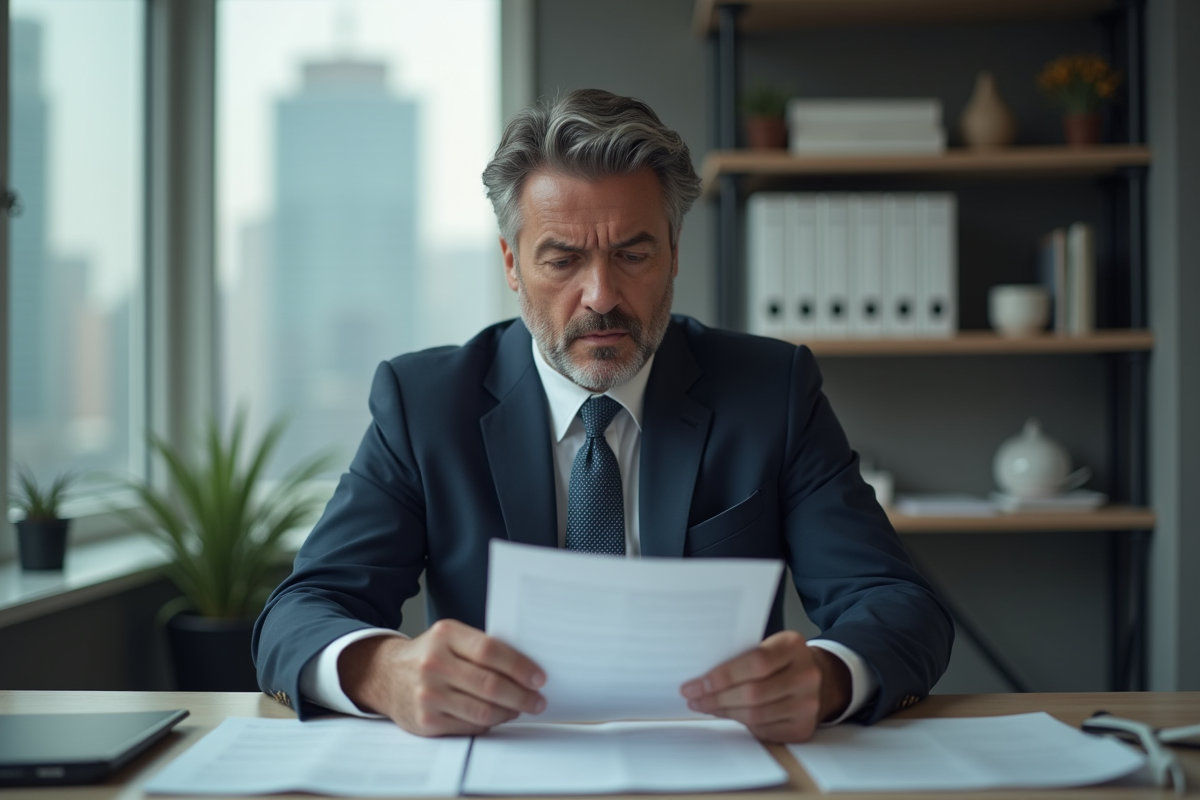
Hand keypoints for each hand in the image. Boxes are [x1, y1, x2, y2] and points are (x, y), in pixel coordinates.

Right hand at [339, 619, 545, 736]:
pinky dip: (489, 724)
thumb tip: (526, 668)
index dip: (520, 666)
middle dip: (521, 695)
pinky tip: (497, 717)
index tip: (539, 677)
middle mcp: (434, 664)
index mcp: (445, 635)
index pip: (491, 650)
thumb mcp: (449, 638)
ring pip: (482, 710)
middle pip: (490, 684)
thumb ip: (481, 648)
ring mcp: (428, 694)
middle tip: (537, 700)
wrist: (384, 675)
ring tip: (520, 709)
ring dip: (509, 713)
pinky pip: (469, 727)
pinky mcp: (426, 721)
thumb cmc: (428, 655)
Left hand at [680, 630, 850, 742]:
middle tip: (694, 698)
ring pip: (755, 716)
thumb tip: (703, 678)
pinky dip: (741, 724)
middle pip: (753, 694)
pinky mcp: (803, 728)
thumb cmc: (784, 660)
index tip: (695, 684)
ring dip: (724, 712)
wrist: (820, 679)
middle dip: (716, 698)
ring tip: (705, 706)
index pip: (755, 663)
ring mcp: (808, 705)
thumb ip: (743, 657)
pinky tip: (728, 715)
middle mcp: (806, 676)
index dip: (722, 676)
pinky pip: (763, 730)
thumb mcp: (769, 646)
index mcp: (793, 647)